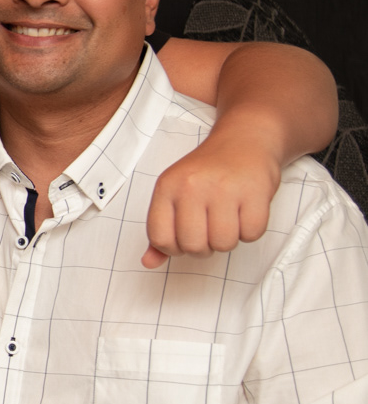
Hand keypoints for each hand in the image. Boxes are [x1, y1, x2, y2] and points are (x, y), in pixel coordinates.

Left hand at [142, 128, 279, 267]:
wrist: (244, 141)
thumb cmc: (207, 173)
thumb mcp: (174, 194)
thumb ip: (161, 230)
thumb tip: (148, 262)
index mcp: (166, 186)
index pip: (160, 238)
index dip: (174, 247)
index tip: (184, 237)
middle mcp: (192, 186)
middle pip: (193, 246)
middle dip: (203, 247)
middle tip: (209, 228)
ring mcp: (224, 188)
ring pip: (223, 244)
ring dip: (228, 239)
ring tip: (228, 218)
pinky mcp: (254, 191)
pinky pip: (251, 234)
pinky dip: (250, 231)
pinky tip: (245, 212)